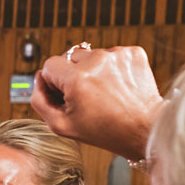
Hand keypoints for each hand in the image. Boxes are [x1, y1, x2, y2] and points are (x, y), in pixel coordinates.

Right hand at [31, 45, 162, 159]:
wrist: (145, 129)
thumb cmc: (105, 131)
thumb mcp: (61, 126)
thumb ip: (39, 101)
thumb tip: (38, 80)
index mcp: (77, 78)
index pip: (50, 65)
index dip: (53, 82)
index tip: (65, 95)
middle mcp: (97, 61)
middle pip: (70, 57)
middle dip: (72, 75)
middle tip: (85, 95)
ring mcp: (117, 55)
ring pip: (91, 56)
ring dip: (93, 71)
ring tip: (104, 92)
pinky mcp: (133, 53)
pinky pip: (111, 55)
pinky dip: (111, 68)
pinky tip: (116, 85)